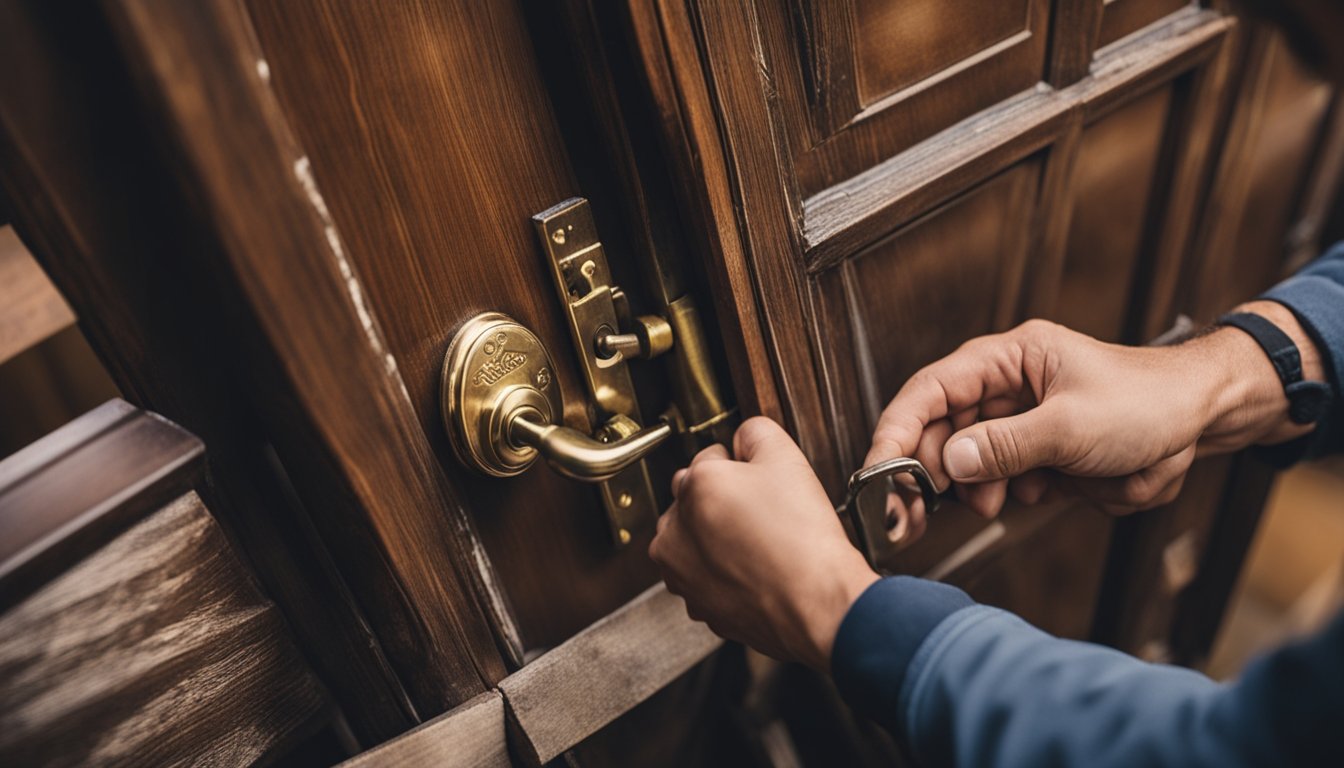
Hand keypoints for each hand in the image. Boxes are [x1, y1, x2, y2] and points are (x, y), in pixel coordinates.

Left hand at [649, 417, 877, 671]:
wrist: (818, 606)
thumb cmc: (802, 539)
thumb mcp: (787, 459)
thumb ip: (756, 432)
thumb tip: (744, 436)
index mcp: (693, 487)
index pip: (710, 457)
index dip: (742, 466)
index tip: (763, 482)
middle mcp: (674, 531)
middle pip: (696, 498)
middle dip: (723, 501)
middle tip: (766, 514)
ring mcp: (681, 574)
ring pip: (696, 540)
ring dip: (718, 538)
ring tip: (762, 545)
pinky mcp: (697, 606)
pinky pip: (706, 578)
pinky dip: (725, 574)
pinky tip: (757, 572)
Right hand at [866, 312, 1317, 517]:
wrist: (1204, 421)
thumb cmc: (1150, 401)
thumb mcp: (1072, 427)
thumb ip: (1004, 446)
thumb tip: (948, 461)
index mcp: (1007, 359)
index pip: (930, 391)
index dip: (898, 430)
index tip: (878, 470)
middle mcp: (1005, 387)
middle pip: (939, 432)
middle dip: (935, 471)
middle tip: (917, 512)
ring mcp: (1019, 422)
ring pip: (968, 463)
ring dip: (980, 487)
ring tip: (1003, 497)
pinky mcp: (1035, 454)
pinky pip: (1001, 481)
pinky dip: (1013, 494)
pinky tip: (1041, 490)